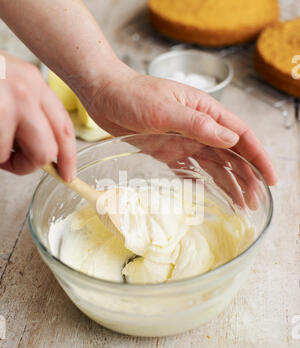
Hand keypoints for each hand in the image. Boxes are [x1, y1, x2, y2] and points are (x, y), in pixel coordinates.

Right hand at [0, 53, 76, 180]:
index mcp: (33, 82)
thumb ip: (29, 114)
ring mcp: (5, 103)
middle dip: (27, 165)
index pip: (64, 128)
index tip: (67, 174)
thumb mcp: (7, 85)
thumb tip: (49, 153)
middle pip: (47, 151)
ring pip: (13, 156)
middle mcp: (25, 90)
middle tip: (7, 160)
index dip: (68, 157)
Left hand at [87, 64, 276, 185]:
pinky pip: (189, 170)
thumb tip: (231, 140)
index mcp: (205, 112)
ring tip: (239, 205)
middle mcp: (199, 127)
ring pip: (213, 165)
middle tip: (254, 202)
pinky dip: (200, 182)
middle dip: (246, 177)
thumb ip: (197, 124)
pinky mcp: (168, 150)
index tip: (270, 179)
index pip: (241, 136)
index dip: (258, 157)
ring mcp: (184, 140)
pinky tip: (208, 195)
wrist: (104, 95)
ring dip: (228, 184)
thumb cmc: (133, 95)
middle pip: (231, 155)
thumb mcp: (165, 108)